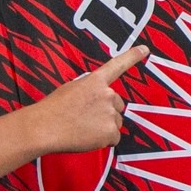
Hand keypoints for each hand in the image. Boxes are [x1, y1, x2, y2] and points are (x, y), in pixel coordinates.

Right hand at [31, 46, 148, 153]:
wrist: (44, 127)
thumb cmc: (52, 110)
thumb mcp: (71, 90)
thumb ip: (90, 91)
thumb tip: (96, 104)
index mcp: (95, 81)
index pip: (117, 65)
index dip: (132, 56)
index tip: (145, 49)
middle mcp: (107, 94)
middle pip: (117, 105)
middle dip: (105, 112)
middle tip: (84, 118)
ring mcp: (110, 113)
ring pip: (115, 122)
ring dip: (104, 127)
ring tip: (82, 128)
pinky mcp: (111, 131)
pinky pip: (113, 139)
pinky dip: (103, 141)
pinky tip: (86, 137)